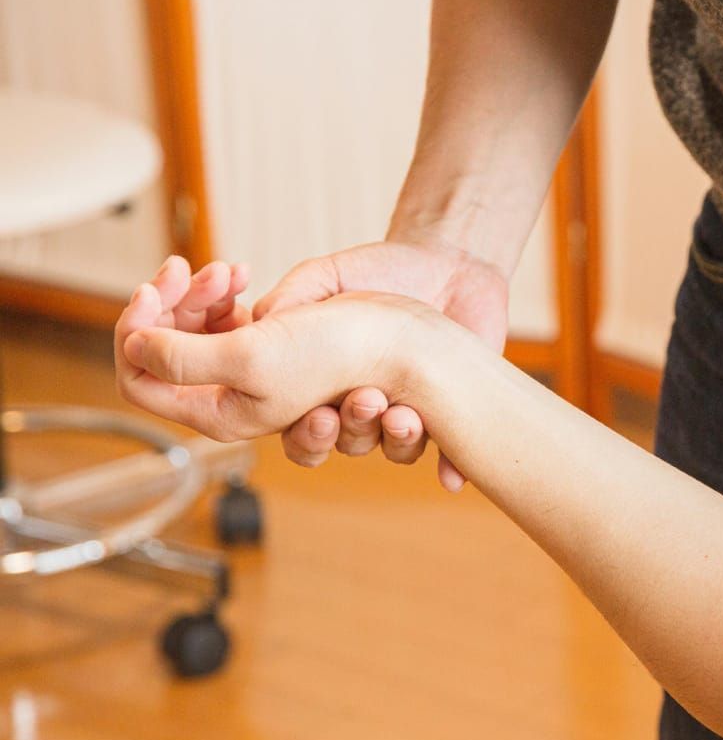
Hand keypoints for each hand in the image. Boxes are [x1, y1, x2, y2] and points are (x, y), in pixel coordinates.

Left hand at [116, 282, 432, 443]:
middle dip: (175, 303)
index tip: (152, 290)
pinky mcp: (276, 338)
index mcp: (224, 413)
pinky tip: (240, 274)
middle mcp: (236, 395)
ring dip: (203, 291)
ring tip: (227, 272)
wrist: (412, 328)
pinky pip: (226, 313)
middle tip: (198, 270)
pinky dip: (226, 290)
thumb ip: (182, 359)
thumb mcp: (254, 359)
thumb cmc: (344, 353)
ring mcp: (256, 366)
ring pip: (194, 326)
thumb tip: (133, 347)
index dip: (136, 333)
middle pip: (165, 351)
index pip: (141, 381)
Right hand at [253, 240, 507, 489]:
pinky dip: (449, 469)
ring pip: (394, 449)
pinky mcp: (450, 412)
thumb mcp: (327, 275)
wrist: (449, 262)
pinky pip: (449, 454)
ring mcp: (407, 410)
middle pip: (345, 445)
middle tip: (365, 400)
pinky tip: (451, 476)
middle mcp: (362, 404)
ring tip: (404, 413)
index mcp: (324, 383)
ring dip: (397, 439)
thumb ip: (289, 300)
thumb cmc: (382, 268)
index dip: (305, 436)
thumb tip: (256, 329)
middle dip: (351, 431)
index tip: (317, 415)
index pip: (301, 431)